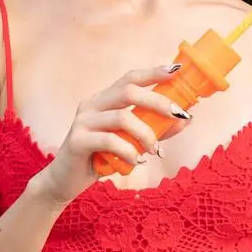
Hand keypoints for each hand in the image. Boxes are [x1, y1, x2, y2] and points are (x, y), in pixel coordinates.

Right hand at [30, 64, 190, 205]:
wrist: (66, 181)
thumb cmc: (100, 158)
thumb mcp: (131, 142)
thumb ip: (155, 128)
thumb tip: (185, 119)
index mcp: (104, 100)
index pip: (129, 78)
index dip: (152, 73)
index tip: (175, 70)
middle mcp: (92, 105)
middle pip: (128, 91)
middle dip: (158, 101)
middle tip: (179, 114)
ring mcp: (82, 121)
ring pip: (122, 118)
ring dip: (146, 134)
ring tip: (155, 150)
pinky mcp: (77, 141)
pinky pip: (110, 141)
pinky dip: (129, 151)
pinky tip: (136, 161)